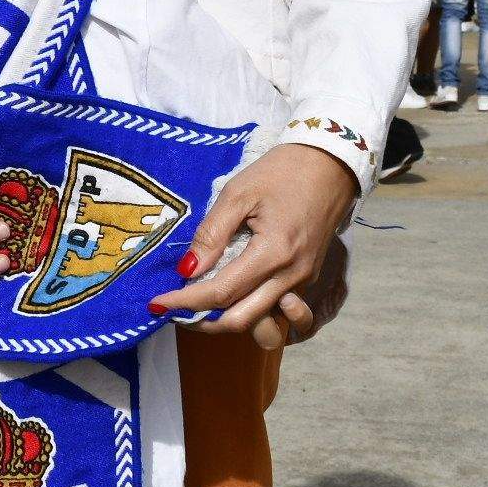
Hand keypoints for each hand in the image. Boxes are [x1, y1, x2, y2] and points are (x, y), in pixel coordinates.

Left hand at [151, 144, 356, 338]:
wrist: (330, 165)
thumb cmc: (282, 172)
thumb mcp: (239, 193)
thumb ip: (211, 234)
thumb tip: (187, 270)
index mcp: (274, 254)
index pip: (221, 293)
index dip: (185, 302)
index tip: (157, 303)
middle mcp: (291, 276)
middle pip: (241, 320)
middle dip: (203, 321)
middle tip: (174, 311)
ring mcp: (302, 280)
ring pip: (261, 321)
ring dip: (228, 321)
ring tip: (199, 307)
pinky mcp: (307, 277)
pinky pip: (276, 308)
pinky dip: (251, 310)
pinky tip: (231, 296)